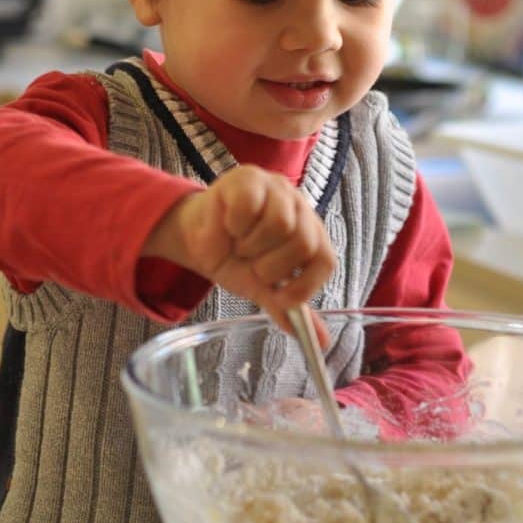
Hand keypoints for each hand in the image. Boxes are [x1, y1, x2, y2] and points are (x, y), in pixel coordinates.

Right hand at [145, 166, 335, 334]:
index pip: (324, 260)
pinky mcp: (248, 178)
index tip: (280, 298)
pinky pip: (249, 207)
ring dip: (251, 246)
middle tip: (251, 266)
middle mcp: (299, 208)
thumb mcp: (261, 287)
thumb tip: (320, 344)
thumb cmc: (234, 258)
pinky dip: (233, 226)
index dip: (305, 285)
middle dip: (271, 267)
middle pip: (303, 241)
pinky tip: (226, 226)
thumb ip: (288, 309)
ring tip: (238, 245)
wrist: (198, 237)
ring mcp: (276, 189)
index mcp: (310, 234)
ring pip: (278, 224)